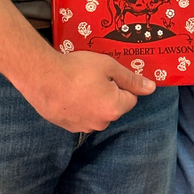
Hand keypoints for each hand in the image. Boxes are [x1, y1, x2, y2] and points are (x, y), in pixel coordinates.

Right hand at [26, 49, 155, 132]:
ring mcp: (83, 127)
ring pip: (97, 112)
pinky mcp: (67, 127)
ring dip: (93, 100)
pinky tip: (68, 92)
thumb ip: (131, 79)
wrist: (42, 77)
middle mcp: (101, 123)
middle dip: (108, 92)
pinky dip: (78, 106)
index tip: (106, 74)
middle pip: (114, 106)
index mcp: (114, 108)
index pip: (130, 98)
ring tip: (78, 83)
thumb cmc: (77, 69)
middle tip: (92, 76)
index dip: (121, 83)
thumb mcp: (108, 66)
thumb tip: (152, 88)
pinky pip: (81, 116)